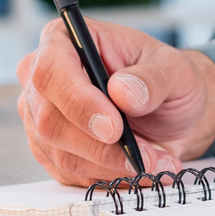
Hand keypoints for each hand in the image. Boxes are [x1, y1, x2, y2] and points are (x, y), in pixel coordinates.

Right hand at [16, 17, 214, 185]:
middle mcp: (43, 77)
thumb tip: (123, 91)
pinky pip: (69, 174)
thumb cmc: (165, 78)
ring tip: (154, 160)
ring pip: (61, 153)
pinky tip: (136, 169)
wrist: (167, 111)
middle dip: (101, 145)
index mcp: (65, 39)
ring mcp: (40, 116)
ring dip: (111, 165)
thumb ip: (153, 78)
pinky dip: (107, 176)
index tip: (113, 128)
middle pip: (50, 120)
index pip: (51, 71)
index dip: (78, 102)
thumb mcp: (174, 69)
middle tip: (145, 155)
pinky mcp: (49, 150)